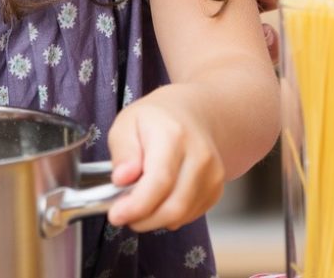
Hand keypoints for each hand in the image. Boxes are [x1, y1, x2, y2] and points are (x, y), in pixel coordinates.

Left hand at [105, 88, 224, 231]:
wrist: (193, 114)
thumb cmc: (155, 120)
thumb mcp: (126, 123)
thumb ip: (123, 152)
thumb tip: (121, 179)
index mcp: (173, 135)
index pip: (159, 181)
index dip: (137, 205)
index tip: (116, 215)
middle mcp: (199, 155)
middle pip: (174, 205)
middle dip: (143, 219)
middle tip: (122, 214)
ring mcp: (213, 174)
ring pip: (182, 215)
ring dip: (154, 220)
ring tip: (137, 204)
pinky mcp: (216, 189)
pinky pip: (190, 215)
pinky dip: (169, 217)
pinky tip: (157, 200)